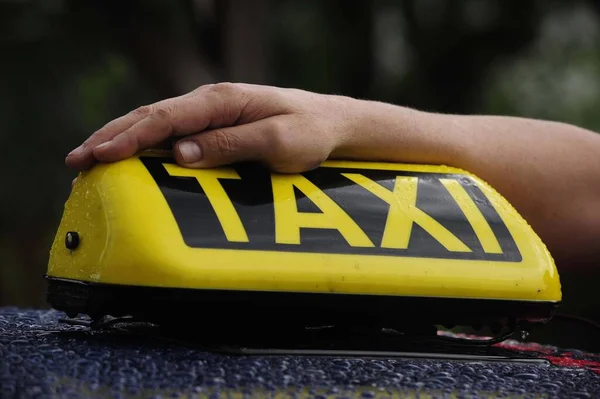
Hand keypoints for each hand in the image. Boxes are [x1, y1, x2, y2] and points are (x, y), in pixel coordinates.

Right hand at [65, 82, 359, 172]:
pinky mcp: (215, 126)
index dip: (129, 138)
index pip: (166, 119)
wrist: (332, 123)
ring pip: (156, 123)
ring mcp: (211, 113)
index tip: (99, 156)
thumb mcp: (277, 142)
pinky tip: (128, 156)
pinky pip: (172, 133)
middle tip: (75, 161)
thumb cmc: (310, 132)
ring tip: (89, 159)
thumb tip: (180, 154)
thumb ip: (230, 145)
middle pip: (150, 117)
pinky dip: (144, 144)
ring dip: (121, 140)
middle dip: (110, 138)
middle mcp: (211, 102)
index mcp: (222, 101)